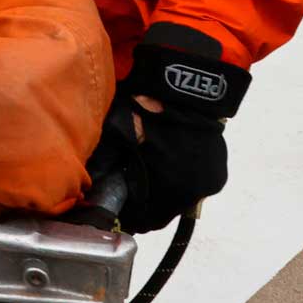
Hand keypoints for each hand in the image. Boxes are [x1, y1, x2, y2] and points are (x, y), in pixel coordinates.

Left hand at [87, 27, 249, 233]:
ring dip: (159, 193)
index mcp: (173, 187)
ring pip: (178, 199)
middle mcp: (197, 190)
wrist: (187, 82)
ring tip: (139, 178)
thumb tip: (85, 186)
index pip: (146, 220)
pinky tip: (160, 164)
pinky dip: (175, 179)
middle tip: (121, 195)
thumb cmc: (146, 107)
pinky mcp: (218, 167)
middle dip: (142, 206)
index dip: (126, 217)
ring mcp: (211, 179)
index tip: (111, 211)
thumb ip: (104, 164)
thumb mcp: (117, 133)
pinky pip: (191, 183)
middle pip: (163, 211)